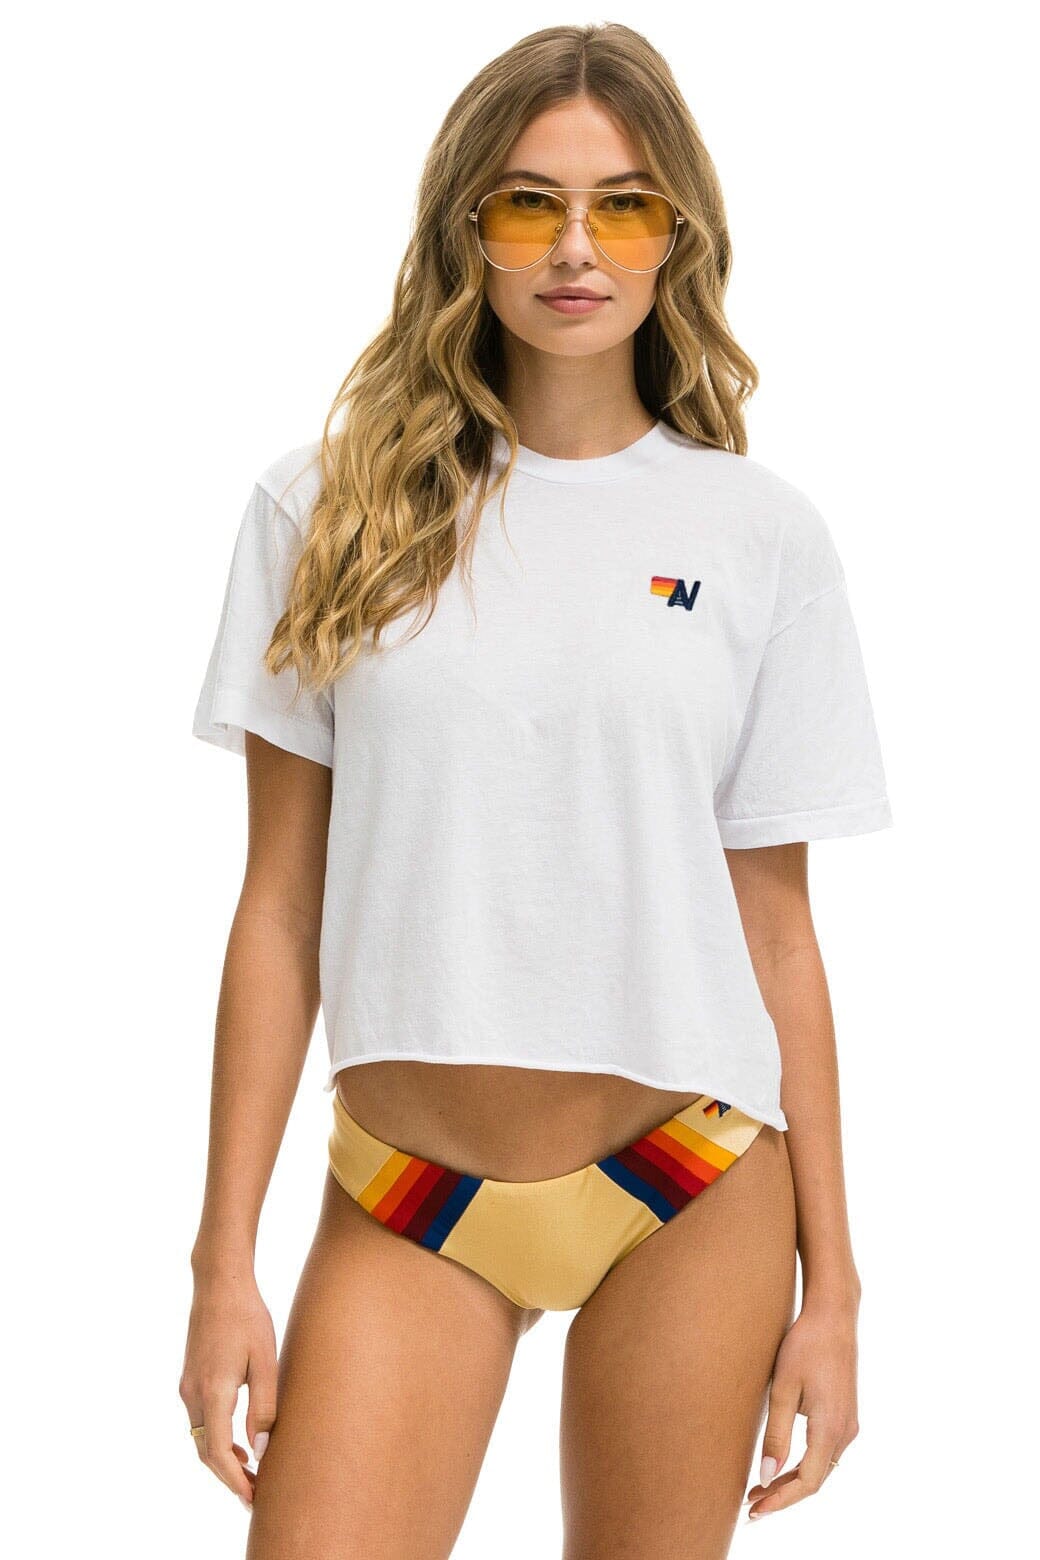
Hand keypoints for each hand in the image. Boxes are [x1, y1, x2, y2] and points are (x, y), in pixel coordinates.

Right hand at [179, 1274, 278, 1510]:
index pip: (218, 1453)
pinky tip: (238, 1443)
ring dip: (222, 1460)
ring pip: (201, 1438)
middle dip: (229, 1478)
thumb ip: (264, 1406)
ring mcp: (187, 1386)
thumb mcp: (266, 1360)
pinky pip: (200, 1421)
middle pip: (206, 1452)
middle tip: (255, 1496)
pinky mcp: (189, 1378)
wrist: (219, 1283)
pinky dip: (216, 1440)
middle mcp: (193, 1393)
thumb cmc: (248, 1316)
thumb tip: (260, 1450)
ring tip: (252, 1474)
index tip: (252, 1500)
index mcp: (214, 1391)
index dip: (234, 1482)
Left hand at [744, 1297, 859, 1519]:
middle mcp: (845, 1433)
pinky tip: (784, 1463)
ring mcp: (849, 1424)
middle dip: (784, 1495)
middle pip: (815, 1479)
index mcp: (830, 1429)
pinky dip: (805, 1464)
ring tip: (761, 1488)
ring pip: (821, 1468)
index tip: (755, 1509)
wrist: (833, 1317)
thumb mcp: (784, 1389)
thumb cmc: (805, 1347)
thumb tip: (767, 1476)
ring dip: (794, 1481)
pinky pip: (826, 1452)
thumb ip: (776, 1434)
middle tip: (752, 1503)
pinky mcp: (845, 1415)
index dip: (781, 1500)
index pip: (807, 1482)